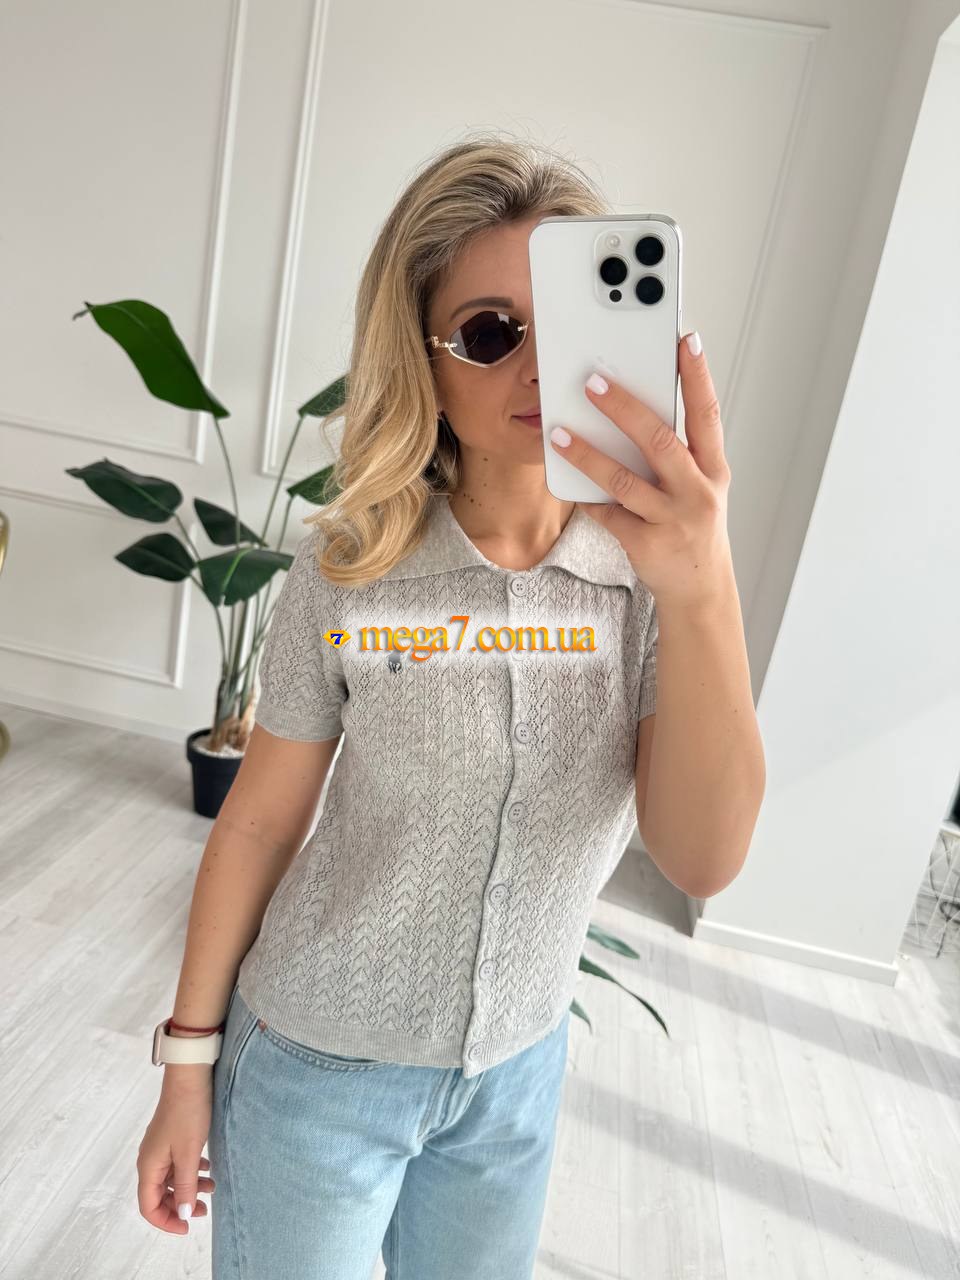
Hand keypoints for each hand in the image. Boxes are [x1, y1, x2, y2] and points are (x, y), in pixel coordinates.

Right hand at [137, 1081, 214, 1233]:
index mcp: (148, 1166)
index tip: (187, 1227)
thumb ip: (186, 1185)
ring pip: (172, 1178)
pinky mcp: (171, 1137)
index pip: (148, 1206)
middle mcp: (150, 1159)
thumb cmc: (187, 1113)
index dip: (166, 1221)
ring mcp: (160, 1148)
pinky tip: (207, 1169)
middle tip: (204, 1210)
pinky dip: (192, 1171)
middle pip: (160, 1195)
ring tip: (212, 1188)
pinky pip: (178, 1163)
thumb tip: (183, 1213)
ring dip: (190, 1187)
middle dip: (181, 1205)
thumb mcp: (188, 1154)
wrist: (190, 1077)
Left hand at [550, 332, 733, 609]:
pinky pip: (608, 514)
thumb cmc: (694, 527)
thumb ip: (677, 454)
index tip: (684, 339)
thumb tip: (631, 411)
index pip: (707, 413)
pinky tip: (568, 484)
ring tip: (558, 433)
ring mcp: (673, 519)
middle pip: (660, 440)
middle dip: (624, 408)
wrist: (700, 590)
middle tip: (592, 381)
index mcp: (713, 469)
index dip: (698, 375)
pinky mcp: (647, 543)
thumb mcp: (699, 487)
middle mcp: (697, 491)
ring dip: (587, 454)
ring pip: (625, 480)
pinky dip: (587, 498)